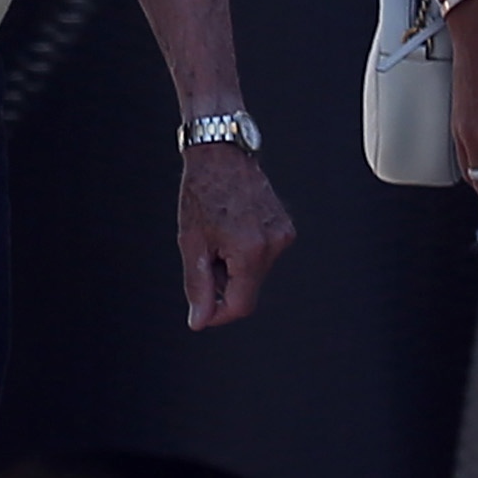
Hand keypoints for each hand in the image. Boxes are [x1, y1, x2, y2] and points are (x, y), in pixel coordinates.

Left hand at [178, 144, 293, 328]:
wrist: (221, 154)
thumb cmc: (202, 193)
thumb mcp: (192, 243)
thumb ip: (198, 286)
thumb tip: (200, 322)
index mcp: (250, 251)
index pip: (241, 305)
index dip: (219, 314)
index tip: (202, 310)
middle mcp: (274, 245)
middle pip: (248, 289)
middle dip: (223, 284)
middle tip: (204, 255)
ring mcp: (283, 235)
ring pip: (255, 273)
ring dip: (233, 268)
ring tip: (217, 237)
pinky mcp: (285, 227)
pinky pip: (263, 256)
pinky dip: (244, 254)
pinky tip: (230, 229)